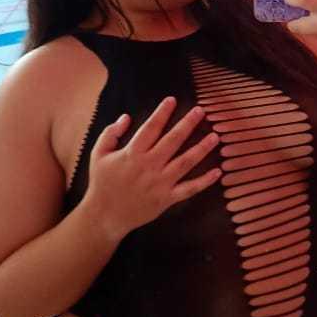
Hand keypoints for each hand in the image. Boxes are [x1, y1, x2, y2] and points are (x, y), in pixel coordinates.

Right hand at [85, 99, 220, 242]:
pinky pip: (189, 189)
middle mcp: (148, 166)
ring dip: (201, 149)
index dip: (162, 113)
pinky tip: (218, 171)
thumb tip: (126, 117)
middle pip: (172, 141)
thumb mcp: (98, 154)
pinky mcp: (167, 199)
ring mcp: (160, 183)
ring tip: (215, 136)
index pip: (150, 128)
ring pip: (185, 162)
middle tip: (201, 111)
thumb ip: (111, 134)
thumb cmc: (102, 183)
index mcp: (132, 154)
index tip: (173, 100)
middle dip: (187, 124)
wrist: (105, 216)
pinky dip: (204, 181)